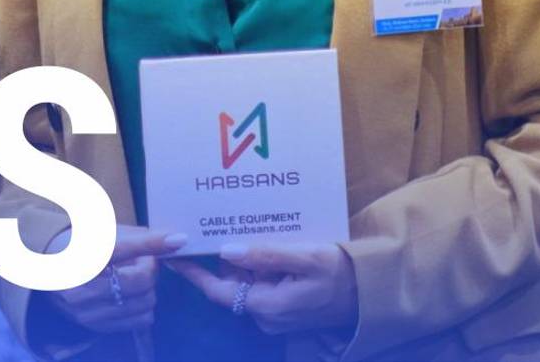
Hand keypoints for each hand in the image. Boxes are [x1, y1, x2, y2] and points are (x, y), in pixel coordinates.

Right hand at [45, 225, 186, 334]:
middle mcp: (79, 285)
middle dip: (151, 268)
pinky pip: (139, 321)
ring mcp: (85, 310)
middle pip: (139, 281)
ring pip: (143, 303)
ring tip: (135, 276)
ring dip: (149, 288)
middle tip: (146, 259)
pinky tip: (132, 294)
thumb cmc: (76, 243)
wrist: (43, 269)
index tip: (179, 240)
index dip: (152, 244)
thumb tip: (173, 240)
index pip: (122, 249)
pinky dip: (144, 306)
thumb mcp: (99, 230)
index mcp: (78, 253)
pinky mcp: (94, 325)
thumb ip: (134, 236)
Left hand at [165, 243, 357, 334]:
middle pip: (229, 285)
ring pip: (244, 282)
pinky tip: (255, 240)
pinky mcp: (283, 305)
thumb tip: (225, 250)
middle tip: (200, 226)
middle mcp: (265, 314)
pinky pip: (260, 283)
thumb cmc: (340, 273)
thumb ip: (266, 255)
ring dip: (237, 259)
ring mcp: (274, 312)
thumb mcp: (306, 258)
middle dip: (216, 258)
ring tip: (224, 225)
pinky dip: (254, 264)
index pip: (217, 291)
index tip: (171, 254)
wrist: (369, 293)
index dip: (193, 273)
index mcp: (266, 305)